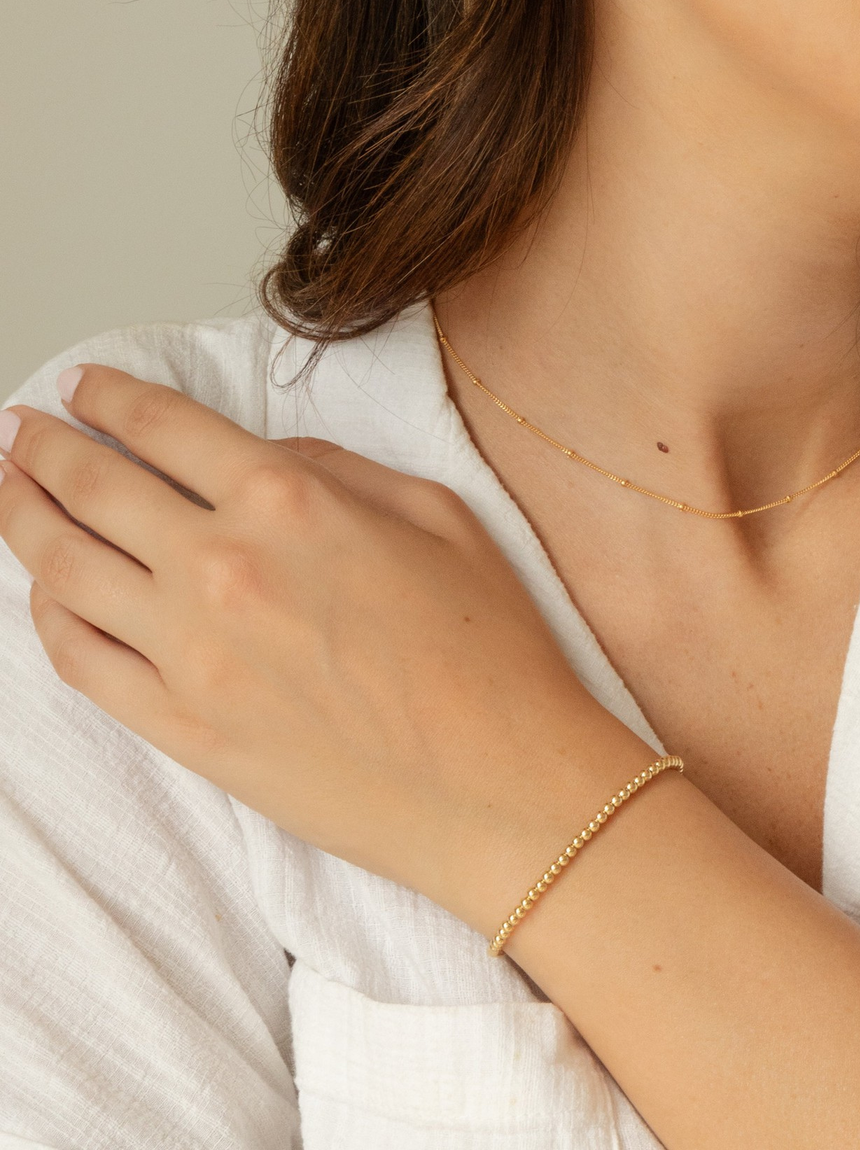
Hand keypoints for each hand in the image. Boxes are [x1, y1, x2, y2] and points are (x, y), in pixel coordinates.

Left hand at [0, 366, 648, 932]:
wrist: (500, 784)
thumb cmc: (491, 650)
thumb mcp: (440, 515)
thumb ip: (339, 468)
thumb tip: (265, 456)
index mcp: (289, 502)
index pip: (164, 427)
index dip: (109, 397)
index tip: (84, 386)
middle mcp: (222, 566)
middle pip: (94, 488)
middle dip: (44, 446)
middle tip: (23, 428)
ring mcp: (191, 654)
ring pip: (64, 568)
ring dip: (22, 517)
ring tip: (9, 492)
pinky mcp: (184, 730)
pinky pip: (80, 660)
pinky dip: (47, 615)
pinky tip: (45, 592)